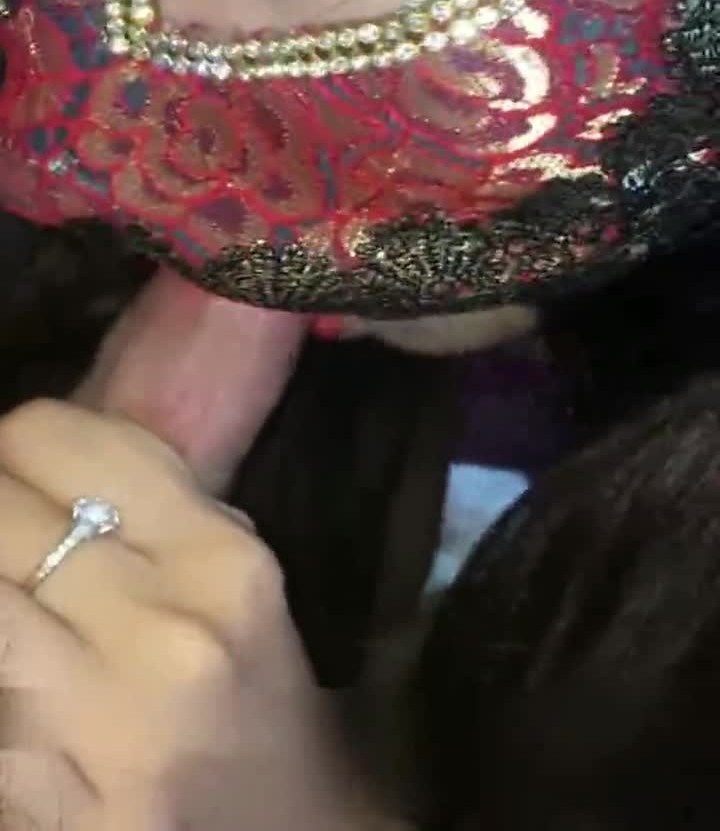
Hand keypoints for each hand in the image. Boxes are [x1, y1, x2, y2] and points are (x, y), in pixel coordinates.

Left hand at [0, 400, 360, 830]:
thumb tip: (36, 447)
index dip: (14, 444)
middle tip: (10, 534)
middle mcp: (164, 631)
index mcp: (217, 558)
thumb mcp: (234, 571)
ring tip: (17, 594)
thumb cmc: (255, 689)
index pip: (55, 441)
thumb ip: (154, 499)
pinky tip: (22, 668)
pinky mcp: (55, 805)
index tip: (16, 467)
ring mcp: (101, 724)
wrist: (286, 828)